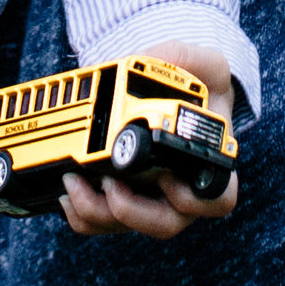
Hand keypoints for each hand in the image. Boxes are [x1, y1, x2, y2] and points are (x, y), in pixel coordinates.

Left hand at [59, 48, 239, 241]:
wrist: (171, 94)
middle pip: (165, 223)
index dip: (192, 198)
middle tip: (109, 183)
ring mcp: (151, 200)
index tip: (166, 174)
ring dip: (97, 212)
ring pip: (128, 226)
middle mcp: (182, 191)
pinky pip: (103, 222)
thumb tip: (158, 63)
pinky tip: (67, 192)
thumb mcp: (205, 64)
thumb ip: (191, 60)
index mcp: (211, 163)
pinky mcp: (122, 200)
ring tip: (74, 183)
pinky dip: (82, 214)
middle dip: (132, 212)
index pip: (217, 199)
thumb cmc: (197, 86)